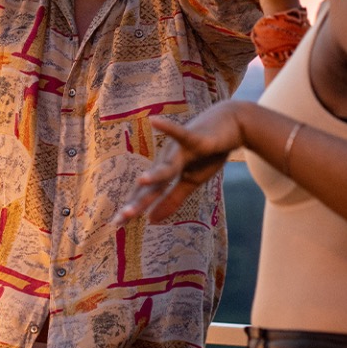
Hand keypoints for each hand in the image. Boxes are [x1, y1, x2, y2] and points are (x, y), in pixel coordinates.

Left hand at [119, 103, 246, 222]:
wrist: (230, 125)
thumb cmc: (209, 153)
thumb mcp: (191, 181)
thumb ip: (172, 200)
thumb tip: (151, 220)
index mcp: (166, 172)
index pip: (147, 194)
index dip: (133, 208)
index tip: (117, 226)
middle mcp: (167, 160)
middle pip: (152, 184)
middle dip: (138, 200)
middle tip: (122, 218)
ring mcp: (180, 149)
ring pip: (167, 166)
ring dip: (155, 174)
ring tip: (141, 180)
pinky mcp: (195, 138)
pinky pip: (181, 134)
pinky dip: (169, 128)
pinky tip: (155, 121)